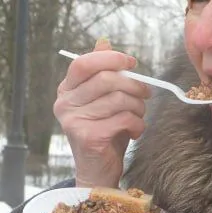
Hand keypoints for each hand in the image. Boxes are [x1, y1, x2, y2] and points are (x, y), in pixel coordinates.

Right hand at [55, 37, 150, 187]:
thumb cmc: (104, 131)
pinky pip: (123, 119)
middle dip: (134, 84)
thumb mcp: (102, 99)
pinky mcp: (88, 137)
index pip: (83, 63)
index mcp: (66, 91)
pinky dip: (137, 124)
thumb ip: (101, 71)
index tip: (131, 63)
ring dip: (138, 107)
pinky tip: (135, 131)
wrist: (98, 171)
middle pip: (106, 79)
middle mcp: (64, 104)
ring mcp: (73, 121)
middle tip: (146, 93)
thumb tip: (103, 42)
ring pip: (118, 99)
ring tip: (139, 116)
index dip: (111, 59)